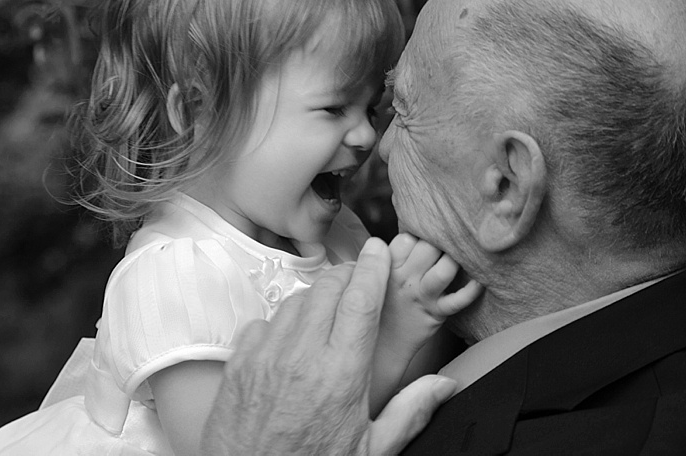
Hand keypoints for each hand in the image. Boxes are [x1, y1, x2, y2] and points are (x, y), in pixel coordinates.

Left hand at [201, 237, 457, 454]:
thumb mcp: (371, 451)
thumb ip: (410, 412)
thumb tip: (445, 384)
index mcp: (341, 374)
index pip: (361, 300)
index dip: (373, 267)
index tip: (379, 250)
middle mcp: (302, 357)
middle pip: (328, 289)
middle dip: (348, 276)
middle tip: (360, 282)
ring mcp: (266, 357)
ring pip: (295, 301)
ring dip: (316, 298)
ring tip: (329, 312)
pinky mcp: (240, 365)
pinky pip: (263, 322)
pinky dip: (281, 321)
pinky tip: (292, 339)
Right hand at [383, 234, 482, 353]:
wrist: (383, 345)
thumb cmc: (385, 304)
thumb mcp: (378, 275)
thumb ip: (393, 254)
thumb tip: (413, 231)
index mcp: (387, 265)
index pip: (408, 238)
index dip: (420, 234)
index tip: (428, 237)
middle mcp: (403, 278)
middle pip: (429, 247)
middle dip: (442, 242)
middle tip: (448, 244)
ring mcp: (421, 295)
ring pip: (444, 269)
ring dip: (455, 261)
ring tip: (459, 258)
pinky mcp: (435, 313)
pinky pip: (457, 299)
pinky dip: (471, 290)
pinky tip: (478, 282)